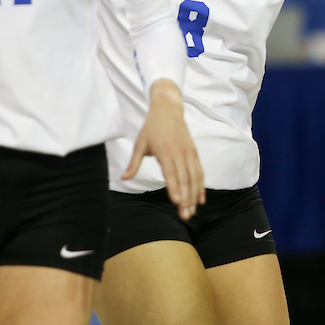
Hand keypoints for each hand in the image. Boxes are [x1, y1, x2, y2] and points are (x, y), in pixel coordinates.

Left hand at [123, 79, 204, 220]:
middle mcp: (179, 152)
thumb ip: (133, 163)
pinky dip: (201, 186)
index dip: (175, 188)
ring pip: (194, 177)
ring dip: (194, 195)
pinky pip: (199, 171)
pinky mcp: (194, 152)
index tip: (177, 202)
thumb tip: (124, 178)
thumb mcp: (139, 143)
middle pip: (184, 179)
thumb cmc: (152, 127)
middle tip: (185, 216)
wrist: (168, 108)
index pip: (171, 173)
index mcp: (165, 151)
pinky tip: (201, 199)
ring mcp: (189, 152)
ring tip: (193, 211)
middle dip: (186, 198)